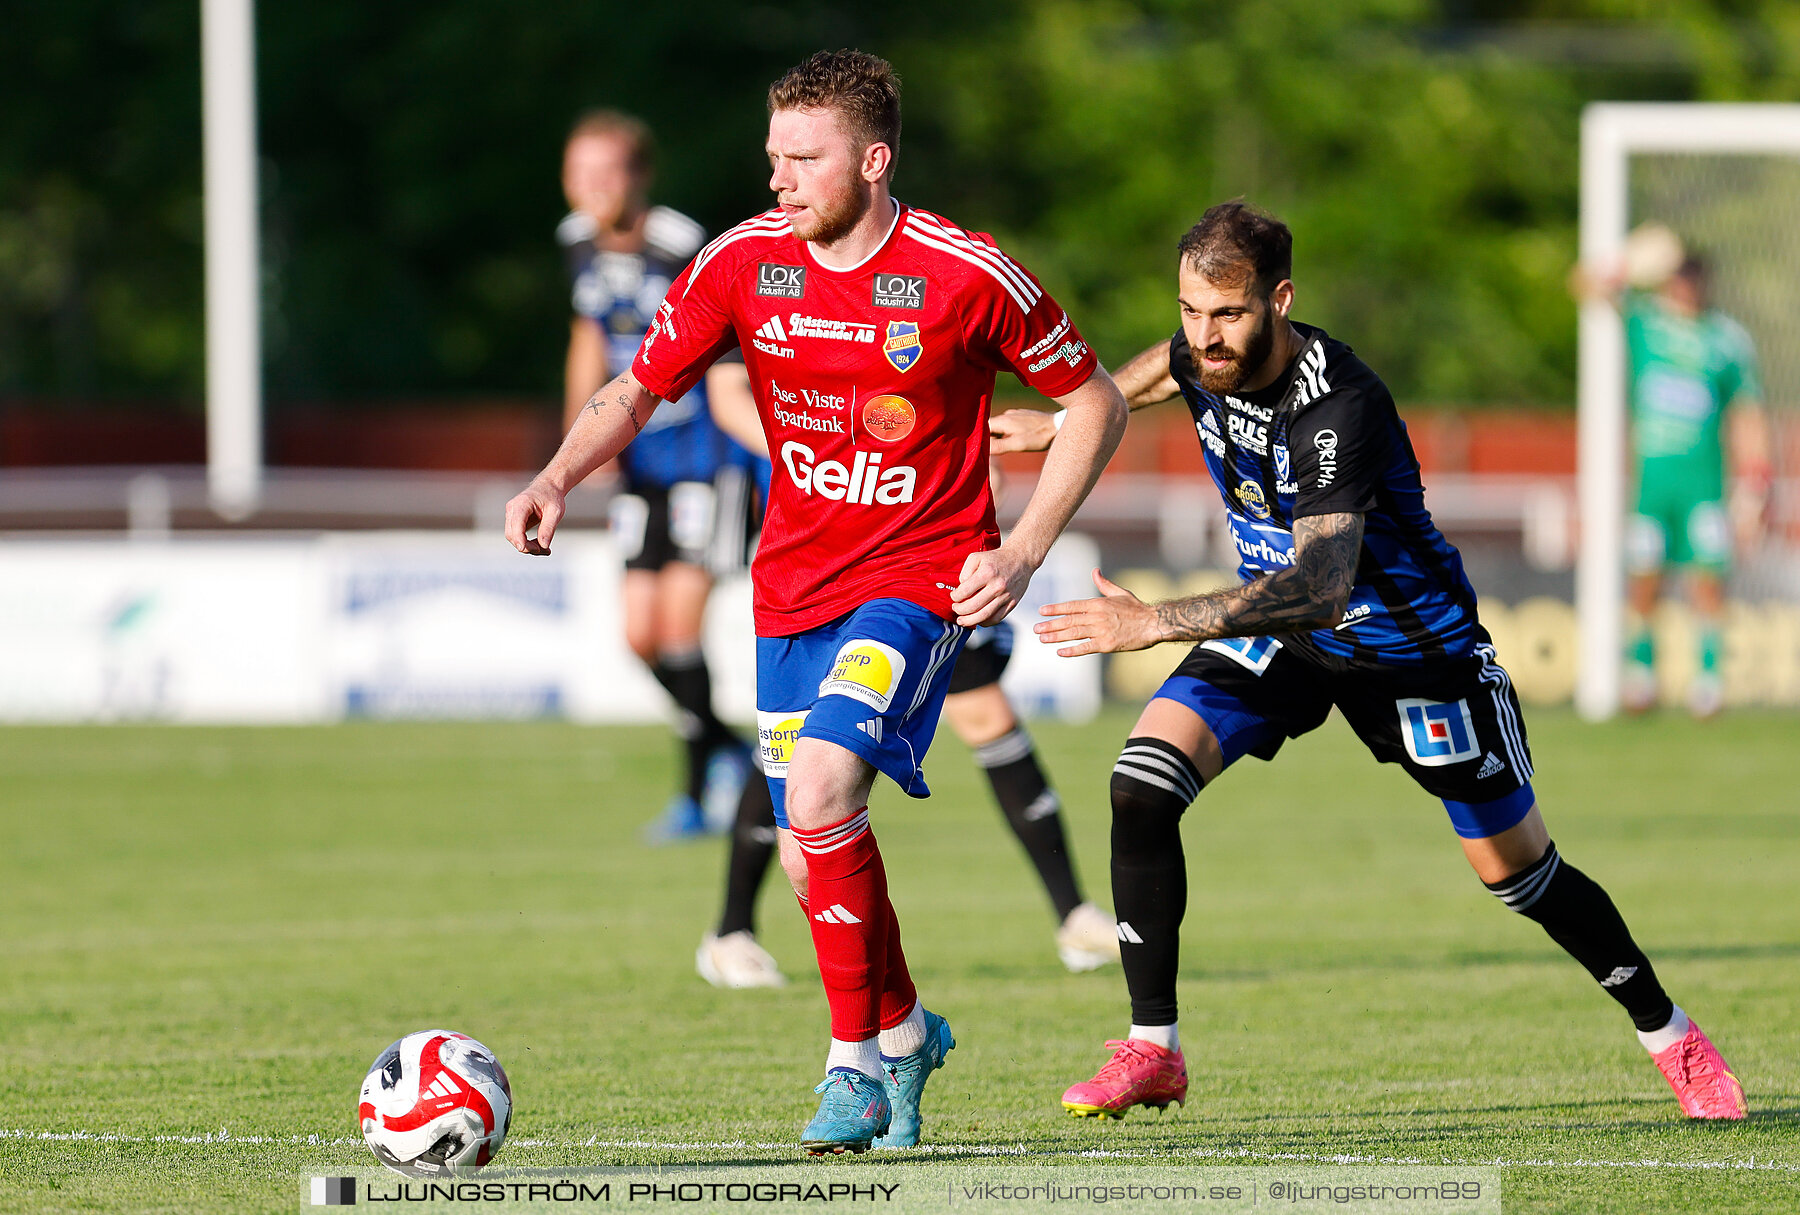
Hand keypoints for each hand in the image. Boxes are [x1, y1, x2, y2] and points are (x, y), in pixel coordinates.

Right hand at [504, 477, 566, 554]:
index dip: (521, 540)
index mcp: (522, 504)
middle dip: (526, 546)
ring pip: (512, 536)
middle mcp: (512, 508)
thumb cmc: (552, 496)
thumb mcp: (556, 512)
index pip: (516, 526)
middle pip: (511, 534)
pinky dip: (526, 542)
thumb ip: (548, 528)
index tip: (533, 550)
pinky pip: (516, 535)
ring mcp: (511, 514)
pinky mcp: (514, 519)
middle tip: (545, 551)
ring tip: (545, 549)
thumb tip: (543, 546)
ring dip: (527, 546)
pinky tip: (540, 544)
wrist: (548, 486)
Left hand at [951, 541, 1036, 626]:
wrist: (1021, 559)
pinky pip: (997, 618)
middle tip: (955, 608)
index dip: (955, 597)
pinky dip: (985, 622)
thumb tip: (961, 588)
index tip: (954, 597)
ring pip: (984, 615)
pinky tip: (978, 620)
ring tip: (962, 620)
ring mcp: (1006, 596)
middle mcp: (997, 586)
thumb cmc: (997, 559)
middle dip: (960, 610)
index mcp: (987, 573)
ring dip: (970, 621)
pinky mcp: (1013, 603)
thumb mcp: (977, 557)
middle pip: (973, 606)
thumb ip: (965, 571)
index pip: (965, 591)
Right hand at [988, 408, 1056, 454]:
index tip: (982, 449)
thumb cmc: (1040, 437)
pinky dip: (1007, 433)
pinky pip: (1008, 424)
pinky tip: (1016, 439)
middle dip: (989, 439)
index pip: (982, 429)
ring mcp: (1015, 414)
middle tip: (995, 451)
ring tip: (1008, 446)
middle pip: (989, 427)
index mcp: (1003, 420)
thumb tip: (982, 448)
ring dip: (999, 437)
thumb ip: (999, 446)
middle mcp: (1007, 414)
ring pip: (999, 426)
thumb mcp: (1018, 445)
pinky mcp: (1022, 416)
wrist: (1059, 426)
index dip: (980, 439)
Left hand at [1034, 569, 1163, 655]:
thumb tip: (1094, 571)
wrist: (1153, 624)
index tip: (1042, 611)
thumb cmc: (1137, 609)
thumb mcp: (1120, 593)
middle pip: (1069, 620)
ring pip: (1074, 633)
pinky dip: (1072, 650)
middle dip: (1051, 625)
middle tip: (1036, 629)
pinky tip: (1060, 652)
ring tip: (1042, 639)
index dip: (1056, 609)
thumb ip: (1104, 584)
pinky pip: (1085, 647)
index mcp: (1098, 603)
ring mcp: (1101, 631)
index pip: (1072, 606)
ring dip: (1056, 636)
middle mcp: (1097, 616)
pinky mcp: (1107, 644)